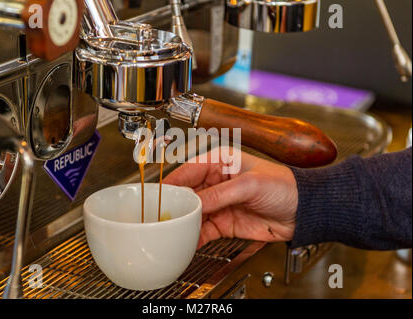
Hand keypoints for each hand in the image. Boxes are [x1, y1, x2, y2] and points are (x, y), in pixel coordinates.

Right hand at [163, 148, 298, 247]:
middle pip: (187, 194)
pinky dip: (195, 236)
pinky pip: (204, 230)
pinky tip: (188, 240)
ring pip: (194, 213)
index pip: (188, 170)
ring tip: (172, 229)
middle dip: (176, 205)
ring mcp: (220, 203)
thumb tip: (196, 202)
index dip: (173, 182)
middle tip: (164, 216)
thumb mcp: (249, 185)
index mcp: (220, 162)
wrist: (302, 211)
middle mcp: (216, 182)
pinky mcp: (225, 222)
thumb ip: (220, 194)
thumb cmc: (284, 186)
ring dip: (184, 222)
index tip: (160, 194)